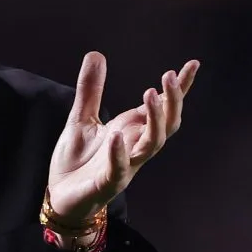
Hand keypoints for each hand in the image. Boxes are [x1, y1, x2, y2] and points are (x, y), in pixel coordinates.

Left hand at [47, 52, 199, 223]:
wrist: (60, 197)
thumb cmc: (77, 161)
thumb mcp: (81, 118)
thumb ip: (90, 90)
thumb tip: (96, 54)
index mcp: (131, 130)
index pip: (162, 107)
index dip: (179, 88)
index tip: (192, 65)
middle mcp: (134, 147)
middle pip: (167, 124)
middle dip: (172, 101)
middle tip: (170, 76)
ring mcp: (125, 165)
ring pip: (152, 144)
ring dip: (155, 120)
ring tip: (151, 94)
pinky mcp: (107, 183)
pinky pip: (119, 169)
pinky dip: (119, 153)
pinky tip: (117, 135)